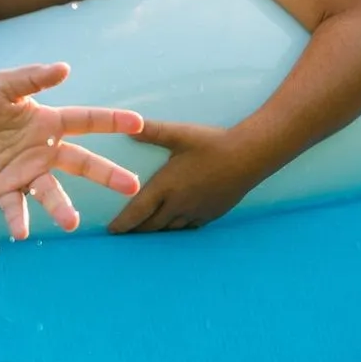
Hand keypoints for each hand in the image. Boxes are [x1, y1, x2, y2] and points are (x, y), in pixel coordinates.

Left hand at [0, 62, 144, 239]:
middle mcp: (42, 150)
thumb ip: (32, 78)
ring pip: (50, 192)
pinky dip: (19, 220)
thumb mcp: (2, 84)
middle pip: (81, 163)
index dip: (112, 121)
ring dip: (61, 207)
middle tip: (132, 187)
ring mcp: (24, 172)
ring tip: (71, 222)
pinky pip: (15, 206)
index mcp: (47, 123)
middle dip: (107, 175)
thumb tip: (64, 68)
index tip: (139, 124)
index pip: (86, 121)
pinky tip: (22, 233)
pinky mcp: (1, 188)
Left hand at [107, 121, 267, 232]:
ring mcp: (196, 211)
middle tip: (123, 234)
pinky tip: (172, 227)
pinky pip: (188, 228)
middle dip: (135, 231)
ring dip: (155, 232)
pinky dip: (176, 230)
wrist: (249, 156)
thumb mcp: (178, 134)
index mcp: (166, 186)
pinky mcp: (212, 214)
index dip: (123, 223)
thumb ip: (151, 131)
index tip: (111, 232)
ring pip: (170, 229)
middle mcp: (179, 204)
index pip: (138, 211)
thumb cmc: (211, 144)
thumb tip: (126, 126)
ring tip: (143, 233)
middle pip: (152, 225)